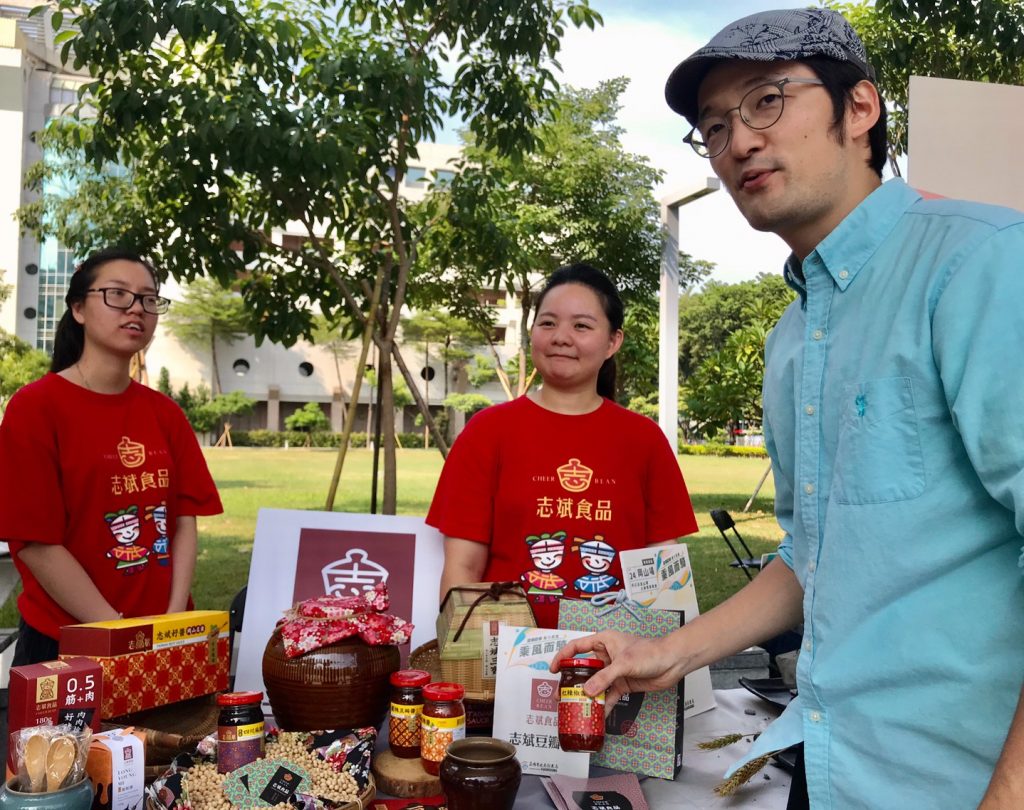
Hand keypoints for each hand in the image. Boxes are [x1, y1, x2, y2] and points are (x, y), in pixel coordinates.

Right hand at [550, 630, 686, 708]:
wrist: (672, 662)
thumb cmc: (650, 653)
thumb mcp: (624, 663)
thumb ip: (604, 678)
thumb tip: (587, 692)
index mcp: (603, 641)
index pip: (577, 647)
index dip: (563, 657)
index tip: (553, 670)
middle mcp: (606, 655)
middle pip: (583, 668)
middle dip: (572, 682)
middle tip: (561, 695)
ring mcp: (614, 671)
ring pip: (595, 684)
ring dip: (586, 696)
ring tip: (575, 708)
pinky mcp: (622, 684)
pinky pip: (608, 695)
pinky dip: (603, 705)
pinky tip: (597, 716)